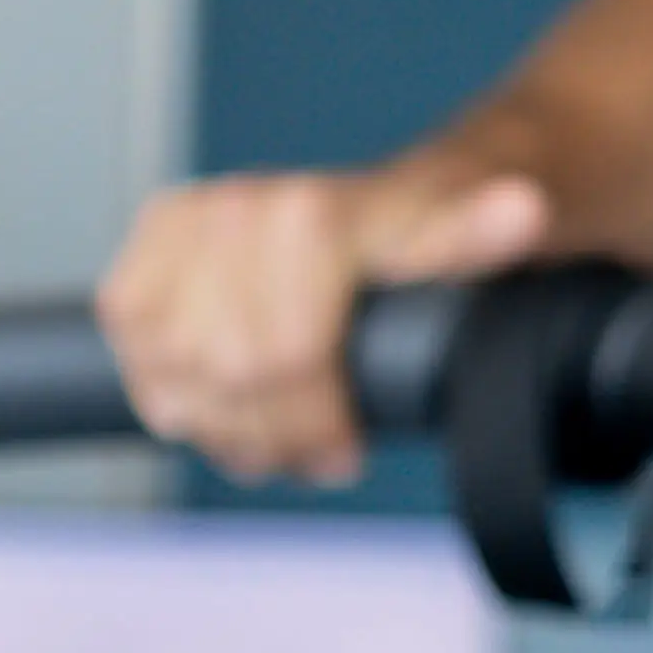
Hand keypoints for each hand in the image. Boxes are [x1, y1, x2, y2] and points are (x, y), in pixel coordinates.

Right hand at [93, 158, 553, 480]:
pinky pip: (131, 344)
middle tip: (315, 448)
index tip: (346, 449)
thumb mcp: (466, 247)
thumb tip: (521, 210)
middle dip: (273, 432)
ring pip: (171, 372)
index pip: (280, 358)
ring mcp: (188, 224)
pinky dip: (170, 388)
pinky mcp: (149, 244)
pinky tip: (219, 397)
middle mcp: (239, 209)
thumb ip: (474, 237)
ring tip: (274, 427)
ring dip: (223, 421)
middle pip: (229, 377)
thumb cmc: (429, 239)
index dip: (312, 422)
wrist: (396, 203)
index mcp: (310, 214)